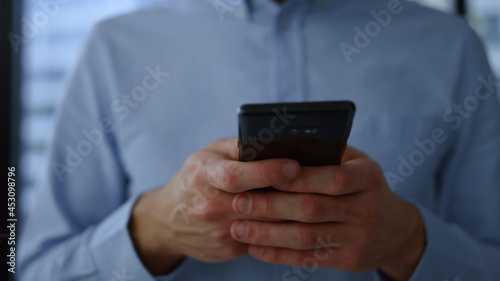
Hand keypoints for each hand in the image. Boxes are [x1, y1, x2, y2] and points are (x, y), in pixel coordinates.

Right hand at [128, 138, 300, 274]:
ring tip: (316, 200)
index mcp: (204, 175)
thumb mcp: (209, 154)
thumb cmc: (195, 179)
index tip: (294, 166)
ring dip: (292, 214)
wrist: (168, 221)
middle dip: (291, 194)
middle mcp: (209, 205)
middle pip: (257, 202)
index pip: (237, 175)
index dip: (267, 171)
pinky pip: (262, 240)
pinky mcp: (228, 249)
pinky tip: (298, 219)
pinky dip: (283, 229)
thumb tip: (277, 141)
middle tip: (320, 184)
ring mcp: (218, 231)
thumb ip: (238, 147)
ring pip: (266, 225)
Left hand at [229, 147, 425, 280]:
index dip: (297, 178)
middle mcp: (366, 209)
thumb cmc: (365, 187)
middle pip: (313, 209)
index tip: (263, 176)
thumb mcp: (357, 164)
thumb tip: (282, 148)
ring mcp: (358, 238)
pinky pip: (308, 258)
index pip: (330, 178)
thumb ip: (327, 155)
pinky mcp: (347, 260)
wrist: (397, 230)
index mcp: (367, 177)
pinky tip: (256, 249)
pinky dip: (279, 255)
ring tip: (239, 229)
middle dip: (272, 207)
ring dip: (269, 234)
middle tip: (240, 202)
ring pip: (307, 237)